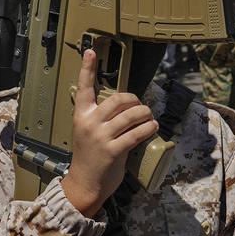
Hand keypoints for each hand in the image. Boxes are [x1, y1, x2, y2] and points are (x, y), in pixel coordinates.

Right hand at [61, 49, 157, 217]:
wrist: (85, 184)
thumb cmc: (90, 157)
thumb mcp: (88, 132)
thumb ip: (101, 118)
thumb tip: (127, 105)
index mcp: (81, 116)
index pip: (84, 88)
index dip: (87, 68)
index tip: (90, 51)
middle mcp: (90, 123)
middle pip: (118, 99)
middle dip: (135, 100)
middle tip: (141, 107)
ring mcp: (101, 137)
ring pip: (131, 115)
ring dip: (146, 113)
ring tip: (149, 118)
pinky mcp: (113, 151)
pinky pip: (137, 133)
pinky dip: (149, 127)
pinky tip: (153, 127)